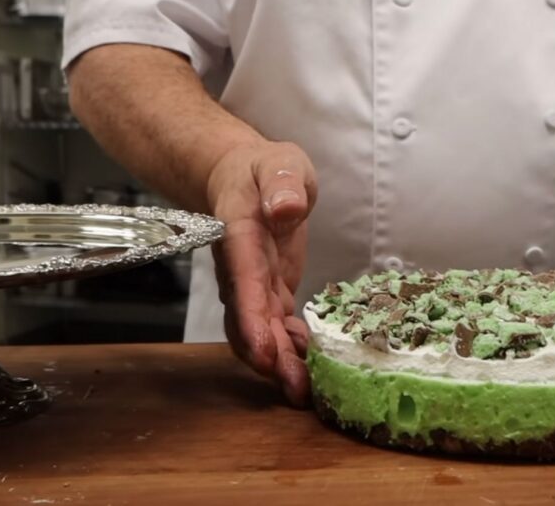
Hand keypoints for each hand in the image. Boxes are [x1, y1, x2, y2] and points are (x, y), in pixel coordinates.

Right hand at [207, 141, 317, 405]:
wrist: (244, 176)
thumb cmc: (262, 169)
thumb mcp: (279, 163)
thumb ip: (282, 184)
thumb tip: (285, 208)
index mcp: (240, 237)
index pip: (243, 284)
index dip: (251, 322)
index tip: (264, 353)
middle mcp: (242, 270)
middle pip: (249, 321)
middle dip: (270, 358)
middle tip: (295, 388)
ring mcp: (254, 285)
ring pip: (261, 332)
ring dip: (282, 362)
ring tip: (307, 391)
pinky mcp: (270, 292)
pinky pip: (277, 327)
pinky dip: (292, 349)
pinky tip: (314, 366)